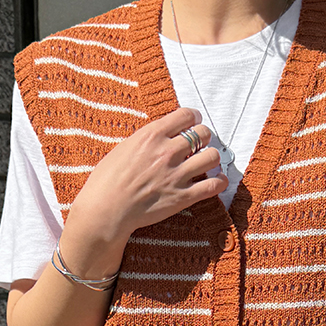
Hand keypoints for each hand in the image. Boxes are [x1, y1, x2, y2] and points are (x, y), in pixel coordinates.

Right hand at [64, 107, 226, 250]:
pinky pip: (213, 185)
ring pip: (212, 156)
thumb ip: (146, 140)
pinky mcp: (183, 197)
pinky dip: (219, 181)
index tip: (193, 123)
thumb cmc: (106, 181)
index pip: (186, 115)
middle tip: (199, 144)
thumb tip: (161, 136)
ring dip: (211, 157)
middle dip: (203, 137)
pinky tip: (217, 180)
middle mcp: (168, 152)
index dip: (194, 118)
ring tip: (206, 162)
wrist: (105, 210)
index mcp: (152, 135)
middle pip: (203, 133)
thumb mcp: (124, 148)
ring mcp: (177, 175)